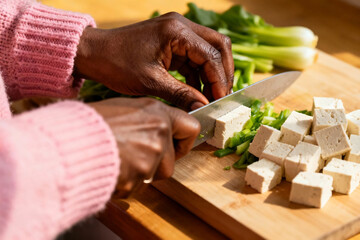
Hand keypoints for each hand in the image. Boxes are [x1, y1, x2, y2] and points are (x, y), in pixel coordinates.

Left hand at [75, 12, 233, 110]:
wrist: (94, 53)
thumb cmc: (116, 64)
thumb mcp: (151, 82)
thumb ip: (181, 95)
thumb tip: (203, 109)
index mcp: (176, 31)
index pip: (211, 54)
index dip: (219, 79)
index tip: (221, 100)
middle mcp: (181, 26)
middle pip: (218, 46)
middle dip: (223, 72)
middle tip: (222, 96)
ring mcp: (177, 32)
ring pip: (208, 50)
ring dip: (212, 73)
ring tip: (212, 96)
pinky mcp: (172, 41)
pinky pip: (194, 56)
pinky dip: (199, 73)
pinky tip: (198, 90)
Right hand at [89, 97, 199, 196]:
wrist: (70, 141)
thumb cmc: (91, 123)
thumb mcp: (124, 109)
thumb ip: (147, 119)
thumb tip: (159, 127)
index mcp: (157, 114)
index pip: (191, 128)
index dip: (185, 141)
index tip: (176, 145)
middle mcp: (159, 134)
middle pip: (172, 160)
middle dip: (158, 163)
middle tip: (136, 156)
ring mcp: (151, 157)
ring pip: (155, 174)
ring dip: (141, 173)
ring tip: (118, 159)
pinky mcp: (139, 177)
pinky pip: (138, 185)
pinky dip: (127, 181)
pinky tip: (112, 168)